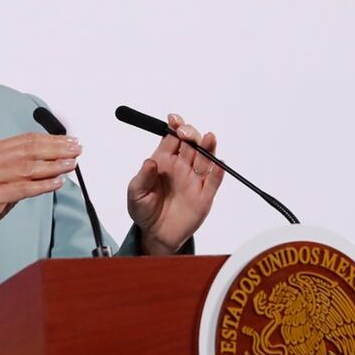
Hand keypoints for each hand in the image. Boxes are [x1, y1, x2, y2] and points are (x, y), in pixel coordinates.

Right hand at [0, 133, 81, 255]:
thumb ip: (21, 167)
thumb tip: (55, 161)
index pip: (26, 140)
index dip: (51, 139)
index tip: (70, 141)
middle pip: (29, 150)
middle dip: (57, 149)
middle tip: (77, 150)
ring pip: (28, 167)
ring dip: (53, 166)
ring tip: (71, 165)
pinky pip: (22, 189)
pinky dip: (42, 185)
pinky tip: (57, 182)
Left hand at [126, 114, 222, 254]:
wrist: (155, 234)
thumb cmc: (143, 210)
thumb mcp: (136, 193)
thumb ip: (142, 177)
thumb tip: (150, 162)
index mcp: (164, 161)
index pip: (172, 138)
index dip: (175, 126)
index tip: (173, 120)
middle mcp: (181, 166)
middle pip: (191, 143)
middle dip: (191, 134)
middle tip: (186, 133)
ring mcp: (194, 180)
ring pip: (205, 158)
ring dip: (208, 147)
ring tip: (209, 138)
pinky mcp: (204, 196)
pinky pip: (213, 181)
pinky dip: (218, 171)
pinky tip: (218, 163)